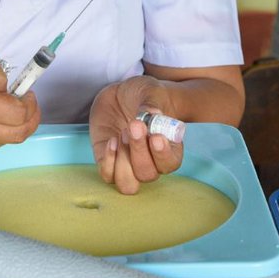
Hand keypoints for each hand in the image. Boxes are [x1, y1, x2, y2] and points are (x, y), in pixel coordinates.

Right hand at [0, 46, 38, 152]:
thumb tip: (10, 92)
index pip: (15, 113)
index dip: (29, 104)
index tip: (27, 93)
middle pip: (17, 133)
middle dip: (31, 118)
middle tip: (28, 103)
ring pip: (8, 140)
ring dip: (16, 124)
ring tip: (8, 107)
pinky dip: (3, 130)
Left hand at [89, 76, 182, 193]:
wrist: (121, 94)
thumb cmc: (143, 94)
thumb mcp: (149, 92)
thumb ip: (151, 104)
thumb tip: (153, 115)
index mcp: (168, 147)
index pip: (170, 163)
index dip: (163, 155)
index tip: (155, 137)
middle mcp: (150, 161)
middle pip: (147, 174)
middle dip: (139, 152)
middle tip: (134, 126)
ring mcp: (128, 164)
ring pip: (128, 185)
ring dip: (124, 162)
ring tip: (122, 134)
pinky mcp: (109, 161)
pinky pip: (107, 175)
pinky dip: (108, 160)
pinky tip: (111, 140)